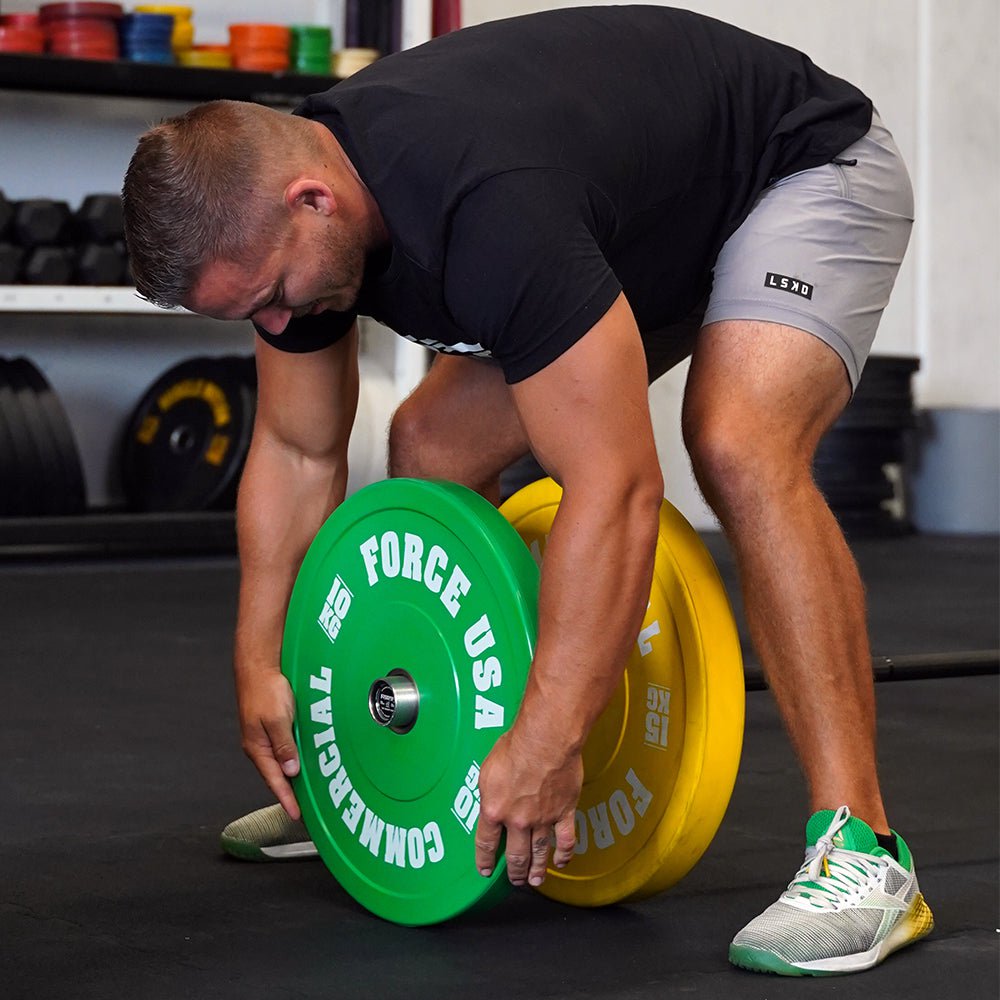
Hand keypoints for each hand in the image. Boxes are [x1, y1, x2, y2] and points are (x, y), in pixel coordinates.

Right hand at [235, 667, 300, 819]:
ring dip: (292, 776)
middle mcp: (259, 746)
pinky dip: (292, 758)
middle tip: (303, 809)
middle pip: (277, 775)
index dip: (287, 799)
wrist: (258, 667)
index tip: (296, 815)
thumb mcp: (277, 719)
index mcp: (257, 748)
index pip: (275, 781)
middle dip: (289, 793)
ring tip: (305, 792)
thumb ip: (284, 745)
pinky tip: (301, 761)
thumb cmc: (265, 689)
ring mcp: (264, 737)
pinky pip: (283, 748)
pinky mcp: (270, 727)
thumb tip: (290, 770)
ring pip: (281, 762)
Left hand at [475, 726, 581, 885]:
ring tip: (535, 881)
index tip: (485, 870)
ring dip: (536, 870)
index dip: (485, 860)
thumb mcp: (488, 768)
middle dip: (514, 871)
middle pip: (515, 855)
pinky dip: (564, 855)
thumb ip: (488, 790)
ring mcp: (543, 819)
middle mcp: (517, 821)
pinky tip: (561, 862)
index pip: (486, 843)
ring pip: (539, 852)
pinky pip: (566, 840)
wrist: (545, 741)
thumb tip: (490, 797)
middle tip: (514, 880)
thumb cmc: (516, 747)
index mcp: (494, 810)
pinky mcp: (564, 813)